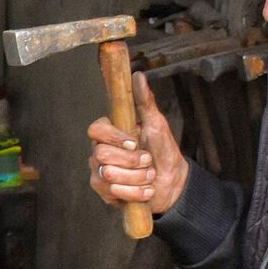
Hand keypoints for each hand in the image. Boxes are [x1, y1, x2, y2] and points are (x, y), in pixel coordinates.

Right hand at [87, 73, 187, 216]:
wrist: (172, 182)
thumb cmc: (163, 151)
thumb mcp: (157, 124)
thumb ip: (145, 102)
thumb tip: (138, 76)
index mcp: (110, 133)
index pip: (95, 129)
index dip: (114, 137)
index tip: (134, 143)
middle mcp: (100, 152)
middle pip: (102, 155)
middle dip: (132, 161)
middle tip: (148, 161)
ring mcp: (99, 172)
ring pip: (110, 175)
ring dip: (138, 178)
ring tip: (149, 176)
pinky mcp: (104, 192)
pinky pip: (114, 192)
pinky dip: (136, 192)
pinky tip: (145, 190)